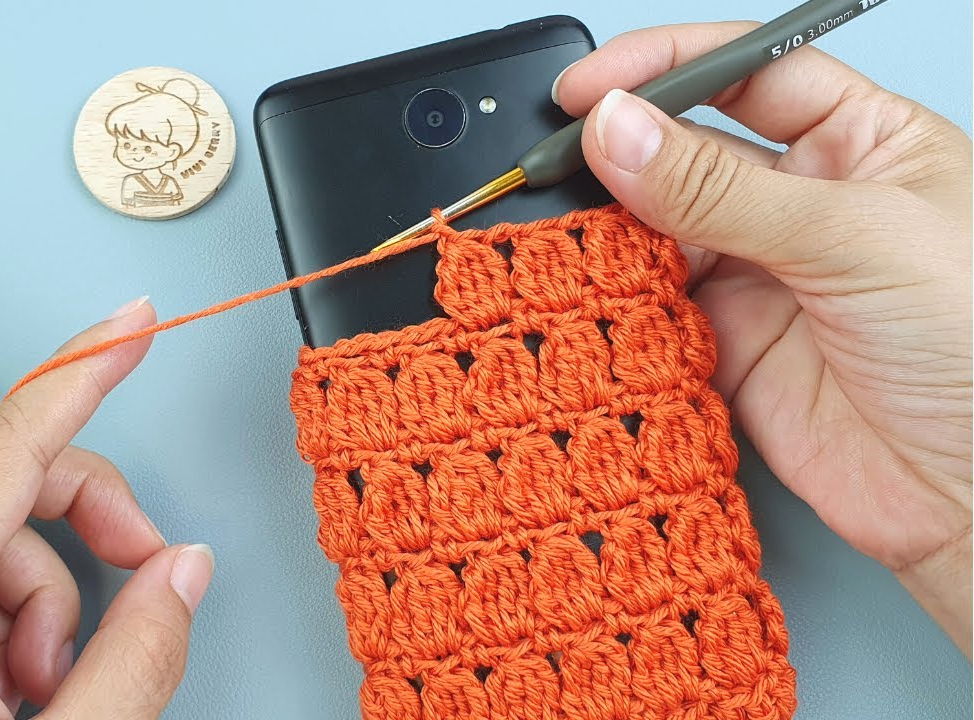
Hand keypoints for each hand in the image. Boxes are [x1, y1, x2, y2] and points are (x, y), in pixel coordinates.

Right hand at [555, 22, 971, 652]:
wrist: (972, 493)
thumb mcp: (851, 237)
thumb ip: (720, 188)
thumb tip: (621, 131)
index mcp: (861, 143)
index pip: (746, 76)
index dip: (666, 70)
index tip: (593, 87)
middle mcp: (805, 204)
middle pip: (689, 154)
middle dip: (625, 156)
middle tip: (564, 165)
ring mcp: (764, 278)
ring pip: (660, 236)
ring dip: (615, 238)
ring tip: (575, 239)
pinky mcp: (729, 348)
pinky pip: (653, 313)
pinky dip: (619, 308)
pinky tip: (600, 298)